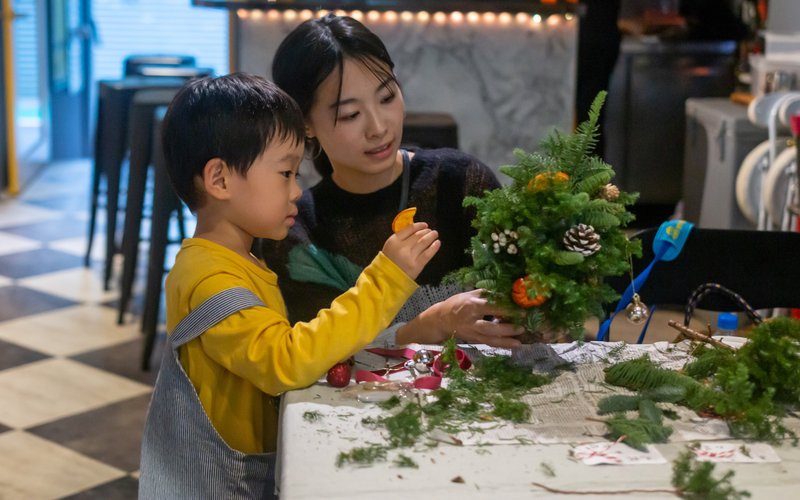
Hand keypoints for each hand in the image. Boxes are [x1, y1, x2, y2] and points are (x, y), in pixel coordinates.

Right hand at [381, 222, 439, 279]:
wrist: (387, 280)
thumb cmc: (388, 263)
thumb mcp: (390, 247)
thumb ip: (400, 239)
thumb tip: (415, 231)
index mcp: (394, 241)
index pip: (409, 229)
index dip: (419, 225)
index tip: (425, 225)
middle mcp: (402, 247)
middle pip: (418, 235)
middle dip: (426, 231)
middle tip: (430, 231)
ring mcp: (410, 257)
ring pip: (424, 242)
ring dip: (431, 236)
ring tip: (435, 234)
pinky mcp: (416, 266)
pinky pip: (428, 254)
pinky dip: (434, 247)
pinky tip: (437, 243)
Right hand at [398, 290, 524, 347]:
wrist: (441, 319)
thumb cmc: (458, 303)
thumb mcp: (471, 294)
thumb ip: (488, 295)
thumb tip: (507, 294)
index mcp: (472, 305)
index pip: (491, 307)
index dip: (507, 309)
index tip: (521, 310)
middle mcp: (471, 320)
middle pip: (490, 327)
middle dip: (507, 329)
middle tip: (522, 327)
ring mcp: (472, 332)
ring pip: (490, 339)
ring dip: (506, 341)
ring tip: (519, 341)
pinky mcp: (473, 340)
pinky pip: (489, 343)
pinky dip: (501, 345)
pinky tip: (513, 345)